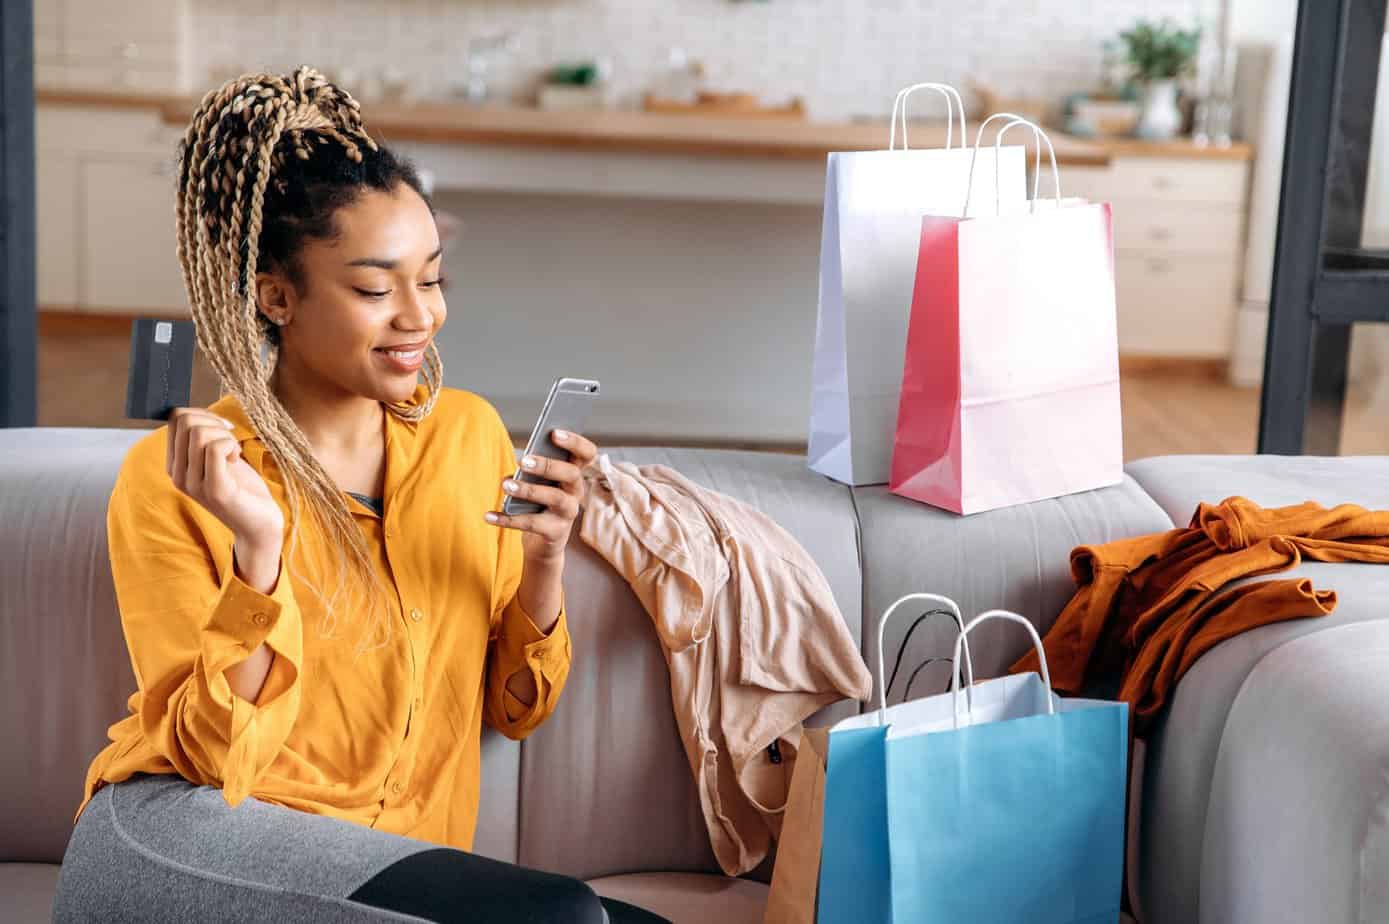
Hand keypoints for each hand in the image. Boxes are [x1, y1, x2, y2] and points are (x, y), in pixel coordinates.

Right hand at [166, 407, 284, 553]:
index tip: (223, 428)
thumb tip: (197, 413)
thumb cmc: (242, 487)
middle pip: (184, 422)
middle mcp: (177, 475)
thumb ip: (204, 440)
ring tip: (234, 453)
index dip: (202, 413)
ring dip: (224, 435)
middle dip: (213, 421)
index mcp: (175, 465)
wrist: (259, 523)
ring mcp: (193, 484)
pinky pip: (214, 449)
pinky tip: (237, 459)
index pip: (174, 419)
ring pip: (198, 433)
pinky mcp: (214, 490)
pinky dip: (230, 445)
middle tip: (231, 440)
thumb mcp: (218, 459)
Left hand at [485, 429, 598, 561]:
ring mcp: (568, 513)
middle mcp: (576, 492)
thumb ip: (533, 470)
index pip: (587, 453)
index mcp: (573, 474)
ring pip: (555, 498)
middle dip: (548, 465)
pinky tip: (489, 515)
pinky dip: (508, 519)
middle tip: (524, 461)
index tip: (554, 433)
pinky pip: (532, 524)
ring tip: (506, 485)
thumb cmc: (539, 504)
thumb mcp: (538, 484)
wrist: (543, 543)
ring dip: (530, 490)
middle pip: (571, 474)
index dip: (575, 442)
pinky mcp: (555, 533)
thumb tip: (520, 464)